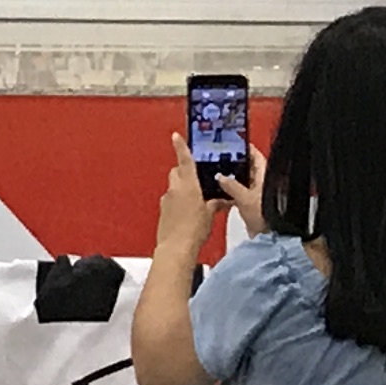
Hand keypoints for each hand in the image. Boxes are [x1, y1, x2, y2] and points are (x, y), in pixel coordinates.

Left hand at [154, 146, 229, 265]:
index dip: (181, 147)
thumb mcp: (211, 214)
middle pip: (177, 172)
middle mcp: (174, 189)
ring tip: (198, 201)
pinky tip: (189, 212)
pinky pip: (172, 199)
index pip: (185, 161)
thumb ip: (215, 203)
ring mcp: (167, 199)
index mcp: (188, 186)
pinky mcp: (163, 210)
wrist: (176, 247)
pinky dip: (179, 201)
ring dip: (183, 189)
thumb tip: (222, 200)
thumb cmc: (193, 231)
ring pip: (174, 186)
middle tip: (199, 180)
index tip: (176, 136)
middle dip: (186, 172)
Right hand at [213, 154, 264, 237]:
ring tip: (218, 171)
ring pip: (243, 181)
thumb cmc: (264, 216)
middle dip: (235, 163)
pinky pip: (239, 193)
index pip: (257, 157)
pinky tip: (221, 190)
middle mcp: (262, 184)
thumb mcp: (244, 198)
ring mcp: (257, 195)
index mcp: (265, 178)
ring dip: (232, 177)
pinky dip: (231, 190)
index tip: (236, 142)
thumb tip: (220, 176)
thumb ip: (231, 185)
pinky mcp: (251, 205)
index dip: (247, 149)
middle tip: (221, 156)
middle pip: (248, 168)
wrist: (268, 237)